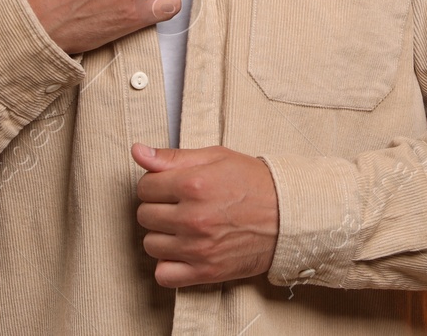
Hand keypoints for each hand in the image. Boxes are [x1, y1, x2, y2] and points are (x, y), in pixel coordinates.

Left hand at [131, 142, 279, 287]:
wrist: (288, 216)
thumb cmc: (254, 182)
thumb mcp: (216, 157)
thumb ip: (173, 157)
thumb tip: (137, 151)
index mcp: (193, 184)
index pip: (145, 187)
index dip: (155, 185)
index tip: (170, 187)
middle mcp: (192, 217)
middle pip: (144, 216)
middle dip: (158, 208)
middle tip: (179, 205)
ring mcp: (198, 247)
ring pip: (151, 245)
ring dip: (162, 235)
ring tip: (183, 227)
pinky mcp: (205, 271)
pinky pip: (164, 274)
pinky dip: (169, 265)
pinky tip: (183, 252)